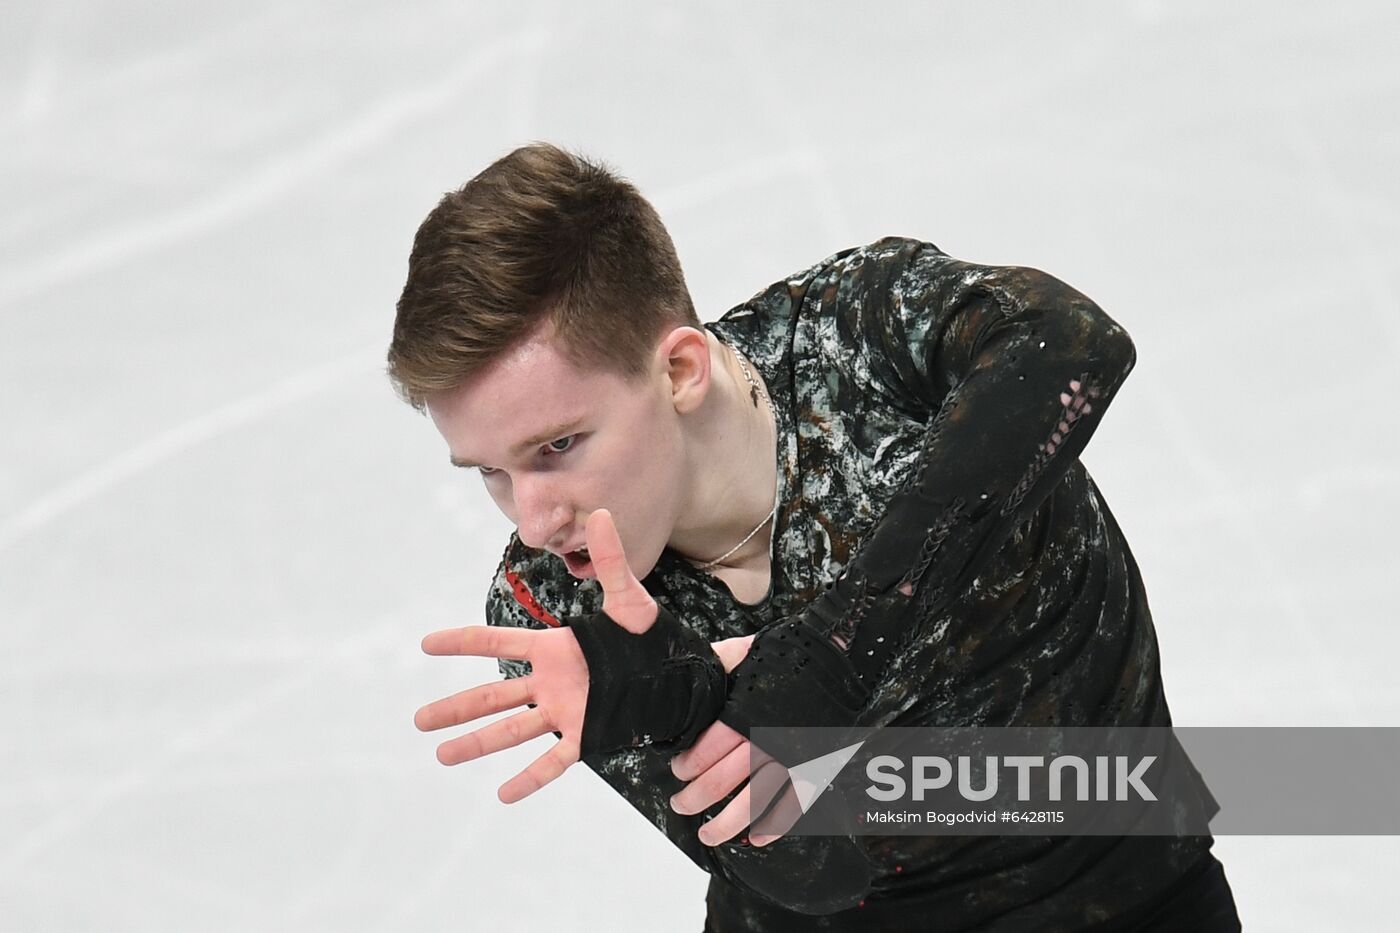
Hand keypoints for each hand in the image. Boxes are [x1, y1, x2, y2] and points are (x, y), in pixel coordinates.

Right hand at [414, 508, 660, 803]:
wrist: (682, 676)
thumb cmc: (652, 637)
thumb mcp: (631, 601)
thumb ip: (611, 561)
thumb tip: (601, 512)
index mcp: (555, 649)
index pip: (500, 644)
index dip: (463, 643)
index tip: (426, 644)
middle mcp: (552, 683)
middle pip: (493, 696)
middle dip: (456, 707)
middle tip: (419, 720)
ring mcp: (566, 712)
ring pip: (512, 730)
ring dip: (477, 743)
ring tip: (441, 755)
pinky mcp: (587, 738)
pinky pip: (553, 762)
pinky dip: (530, 779)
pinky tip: (504, 794)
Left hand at [668, 634, 805, 846]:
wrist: (838, 658)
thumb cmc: (788, 655)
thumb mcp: (745, 652)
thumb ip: (716, 664)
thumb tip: (690, 669)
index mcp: (741, 714)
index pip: (703, 752)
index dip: (686, 767)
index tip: (679, 771)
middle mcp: (762, 741)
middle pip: (719, 782)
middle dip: (694, 799)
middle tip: (681, 805)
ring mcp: (788, 759)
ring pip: (751, 803)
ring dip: (725, 825)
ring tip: (707, 835)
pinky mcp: (812, 769)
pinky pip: (792, 807)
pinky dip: (774, 828)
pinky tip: (756, 839)